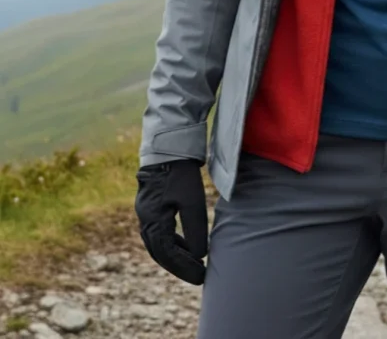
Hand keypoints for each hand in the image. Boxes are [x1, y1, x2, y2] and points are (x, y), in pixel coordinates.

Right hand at [135, 159, 208, 284]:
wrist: (168, 148)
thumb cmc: (180, 173)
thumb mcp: (192, 201)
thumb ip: (195, 229)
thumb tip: (199, 256)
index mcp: (152, 221)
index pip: (167, 254)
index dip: (185, 268)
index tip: (201, 277)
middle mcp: (145, 219)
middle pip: (160, 252)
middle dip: (179, 265)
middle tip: (199, 275)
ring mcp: (146, 212)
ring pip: (159, 243)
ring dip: (176, 255)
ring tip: (194, 264)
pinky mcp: (152, 205)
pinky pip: (160, 231)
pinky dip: (173, 242)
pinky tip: (186, 245)